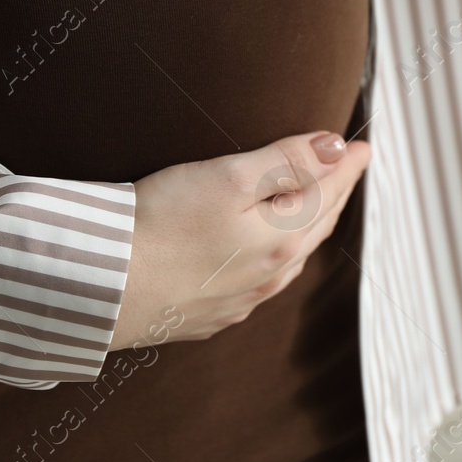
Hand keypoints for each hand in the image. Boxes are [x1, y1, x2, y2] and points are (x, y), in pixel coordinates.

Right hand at [109, 130, 369, 348]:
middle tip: (348, 169)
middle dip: (334, 194)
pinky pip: (259, 282)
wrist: (98, 287)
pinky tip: (266, 254)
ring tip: (318, 205)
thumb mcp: (229, 178)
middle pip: (314, 225)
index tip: (363, 146)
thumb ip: (288, 161)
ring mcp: (239, 299)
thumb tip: (338, 148)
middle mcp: (269, 276)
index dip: (346, 164)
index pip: (327, 192)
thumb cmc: (160, 225)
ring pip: (290, 257)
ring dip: (309, 227)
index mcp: (282, 239)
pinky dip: (274, 257)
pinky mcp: (208, 314)